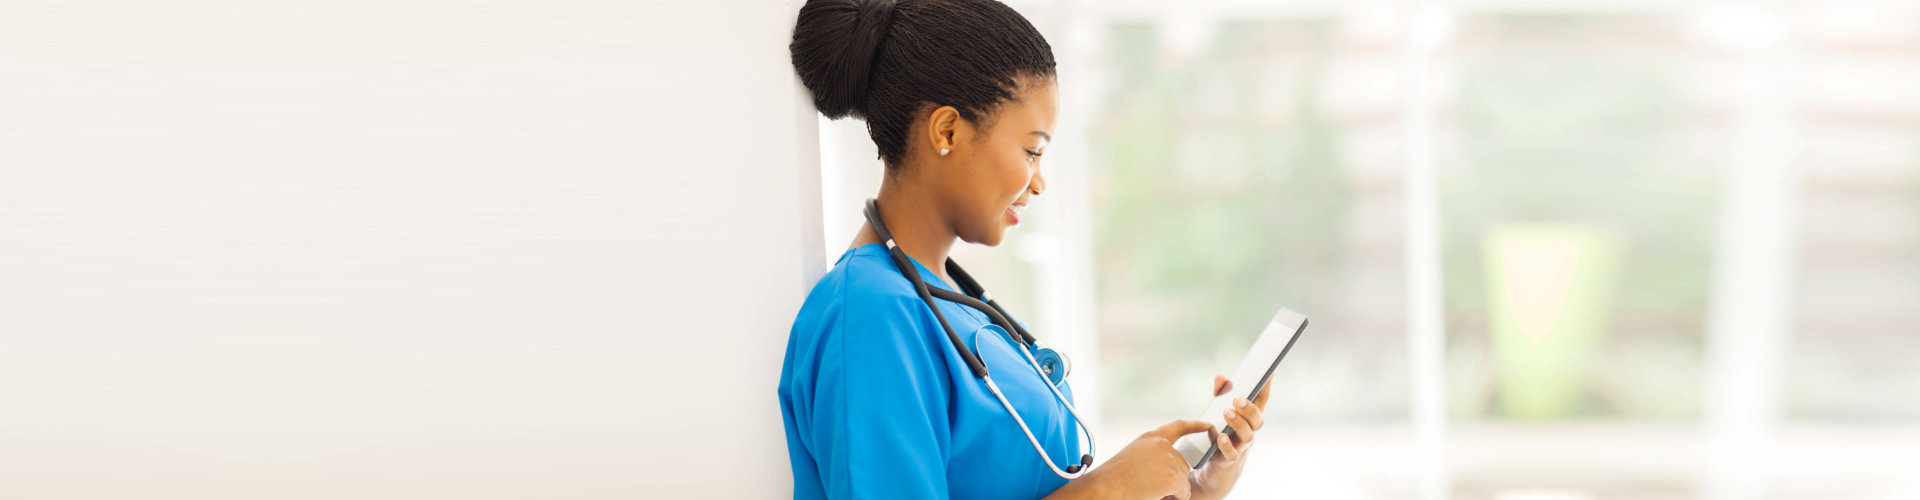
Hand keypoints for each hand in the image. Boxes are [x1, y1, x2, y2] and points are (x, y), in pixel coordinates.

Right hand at [1068, 419, 1213, 499]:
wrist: (1105, 488)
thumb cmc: (1114, 478)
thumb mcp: (1134, 457)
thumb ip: (1153, 455)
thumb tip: (1175, 466)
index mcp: (1151, 438)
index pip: (1178, 427)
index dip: (1194, 426)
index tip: (1208, 425)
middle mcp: (1162, 445)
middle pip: (1183, 464)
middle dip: (1174, 478)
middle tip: (1152, 485)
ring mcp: (1169, 460)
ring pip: (1184, 479)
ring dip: (1173, 489)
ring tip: (1151, 490)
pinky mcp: (1172, 476)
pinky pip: (1185, 491)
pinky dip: (1176, 497)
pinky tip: (1159, 495)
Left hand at [1188, 374, 1271, 499]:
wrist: (1215, 470)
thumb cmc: (1220, 436)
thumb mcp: (1219, 413)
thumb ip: (1220, 394)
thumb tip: (1219, 376)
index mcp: (1249, 419)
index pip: (1262, 400)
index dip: (1267, 386)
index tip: (1270, 370)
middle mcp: (1249, 432)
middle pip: (1257, 419)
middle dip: (1249, 408)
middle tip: (1238, 399)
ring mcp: (1241, 447)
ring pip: (1247, 435)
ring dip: (1238, 423)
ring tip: (1227, 413)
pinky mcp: (1228, 460)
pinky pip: (1231, 453)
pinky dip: (1226, 445)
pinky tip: (1219, 436)